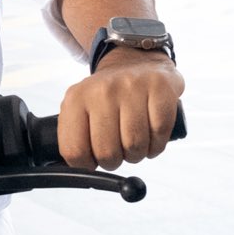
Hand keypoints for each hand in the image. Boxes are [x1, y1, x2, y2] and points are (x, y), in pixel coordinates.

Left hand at [55, 51, 183, 169]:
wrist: (135, 62)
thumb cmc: (107, 96)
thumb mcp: (80, 109)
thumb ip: (74, 139)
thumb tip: (78, 172)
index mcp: (76, 99)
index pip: (75, 151)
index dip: (87, 165)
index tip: (94, 159)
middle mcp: (102, 91)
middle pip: (107, 153)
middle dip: (115, 161)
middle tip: (118, 151)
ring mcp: (131, 87)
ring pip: (135, 146)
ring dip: (138, 154)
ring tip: (135, 141)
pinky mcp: (159, 87)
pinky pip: (159, 133)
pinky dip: (157, 143)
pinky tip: (152, 135)